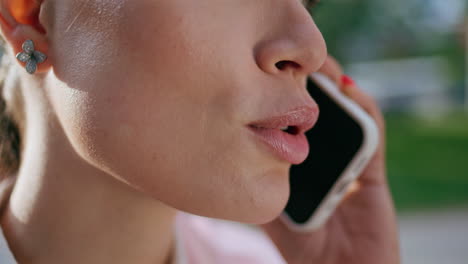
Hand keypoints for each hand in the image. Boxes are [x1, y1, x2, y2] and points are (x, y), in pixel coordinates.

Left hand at [260, 57, 399, 263]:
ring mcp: (350, 163)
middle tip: (292, 63)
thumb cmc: (304, 253)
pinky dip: (364, 110)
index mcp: (302, 166)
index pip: (294, 123)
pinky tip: (347, 91)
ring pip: (347, 115)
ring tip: (321, 67)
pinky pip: (372, 135)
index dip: (285, 98)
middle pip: (321, 113)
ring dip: (337, 87)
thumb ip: (254, 186)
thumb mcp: (270, 214)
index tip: (267, 76)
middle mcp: (326, 160)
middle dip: (309, 85)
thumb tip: (220, 158)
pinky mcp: (373, 173)